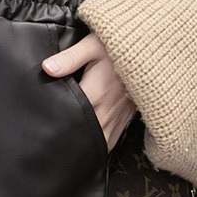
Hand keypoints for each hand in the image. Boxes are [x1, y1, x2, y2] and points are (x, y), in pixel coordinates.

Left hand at [41, 33, 136, 150]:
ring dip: (85, 146)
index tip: (44, 130)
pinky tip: (88, 148)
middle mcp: (109, 108)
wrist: (152, 49)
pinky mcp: (128, 117)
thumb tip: (48, 68)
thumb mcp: (93, 45)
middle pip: (86, 134)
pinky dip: (100, 146)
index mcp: (98, 92)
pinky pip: (112, 139)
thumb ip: (70, 57)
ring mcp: (120, 116)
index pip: (74, 115)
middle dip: (69, 141)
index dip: (59, 124)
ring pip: (100, 141)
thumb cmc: (120, 45)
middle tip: (51, 146)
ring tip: (66, 151)